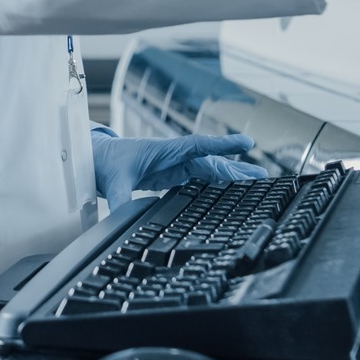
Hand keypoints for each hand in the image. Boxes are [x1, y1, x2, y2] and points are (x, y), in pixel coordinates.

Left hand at [90, 129, 268, 210]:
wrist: (95, 159)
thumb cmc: (105, 163)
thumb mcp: (112, 182)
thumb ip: (121, 199)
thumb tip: (126, 216)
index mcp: (164, 150)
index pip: (199, 145)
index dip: (223, 144)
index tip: (246, 143)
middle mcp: (175, 155)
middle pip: (212, 160)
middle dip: (237, 168)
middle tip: (264, 176)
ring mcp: (177, 165)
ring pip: (210, 169)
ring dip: (233, 175)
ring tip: (259, 181)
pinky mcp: (175, 175)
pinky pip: (202, 177)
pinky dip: (219, 182)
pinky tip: (233, 190)